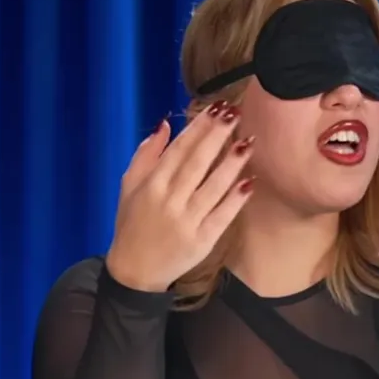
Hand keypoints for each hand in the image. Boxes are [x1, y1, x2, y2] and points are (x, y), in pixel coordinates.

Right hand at [105, 102, 254, 291]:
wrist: (135, 270)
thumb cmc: (132, 224)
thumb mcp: (129, 186)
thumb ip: (146, 154)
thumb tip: (165, 124)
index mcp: (151, 185)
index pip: (179, 149)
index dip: (198, 127)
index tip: (216, 107)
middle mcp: (169, 201)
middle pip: (197, 163)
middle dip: (217, 135)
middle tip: (236, 113)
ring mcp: (187, 221)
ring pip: (214, 187)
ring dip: (232, 163)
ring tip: (248, 142)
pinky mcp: (203, 241)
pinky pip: (223, 215)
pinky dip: (236, 199)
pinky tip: (250, 181)